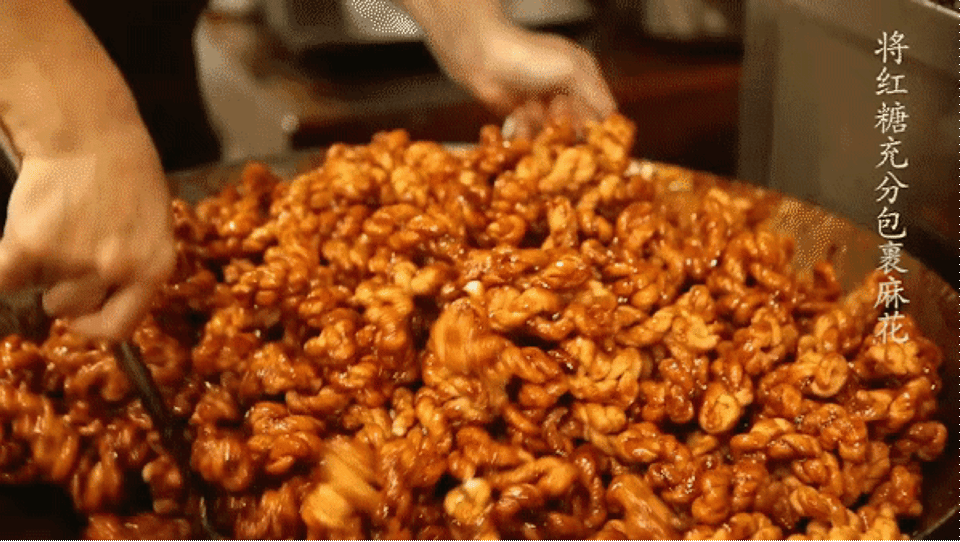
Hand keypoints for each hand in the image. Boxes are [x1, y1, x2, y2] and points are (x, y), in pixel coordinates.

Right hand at [0, 124, 174, 339]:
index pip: (119, 327)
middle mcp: (118, 269)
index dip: (93, 326)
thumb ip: (135, 267)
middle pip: (70, 307)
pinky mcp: (32, 244)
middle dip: (62, 285)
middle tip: (65, 246)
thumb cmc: (126, 175)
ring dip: (35, 268)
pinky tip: (14, 243)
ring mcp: (74, 259)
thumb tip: (105, 305)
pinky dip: (4, 267)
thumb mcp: (153, 227)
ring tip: (52, 227)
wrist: (90, 132)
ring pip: (37, 288)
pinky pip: (4, 278)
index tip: (80, 317)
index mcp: (153, 267)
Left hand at [442, 23, 616, 137]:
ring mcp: (543, 104)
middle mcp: (566, 90)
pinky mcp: (522, 116)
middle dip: (567, 126)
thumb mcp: (571, 71)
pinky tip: (518, 111)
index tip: (598, 145)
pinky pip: (532, 136)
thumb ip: (596, 96)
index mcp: (584, 75)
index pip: (603, 110)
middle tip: (554, 115)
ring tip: (530, 106)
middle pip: (578, 126)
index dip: (600, 127)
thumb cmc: (529, 57)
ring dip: (542, 126)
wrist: (482, 58)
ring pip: (554, 134)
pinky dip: (525, 129)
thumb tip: (614, 121)